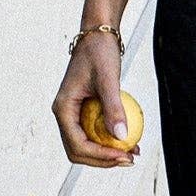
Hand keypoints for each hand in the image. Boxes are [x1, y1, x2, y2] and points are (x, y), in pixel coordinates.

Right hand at [51, 39, 140, 167]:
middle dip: (103, 160)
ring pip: (86, 145)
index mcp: (63, 108)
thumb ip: (113, 108)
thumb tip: (121, 137)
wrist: (97, 35)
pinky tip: (130, 140)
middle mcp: (65, 114)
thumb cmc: (100, 52)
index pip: (77, 144)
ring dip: (107, 153)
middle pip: (79, 151)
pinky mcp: (84, 111)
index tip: (123, 156)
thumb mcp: (108, 79)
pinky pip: (95, 132)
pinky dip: (110, 140)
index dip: (100, 156)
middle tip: (129, 159)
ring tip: (132, 153)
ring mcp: (73, 114)